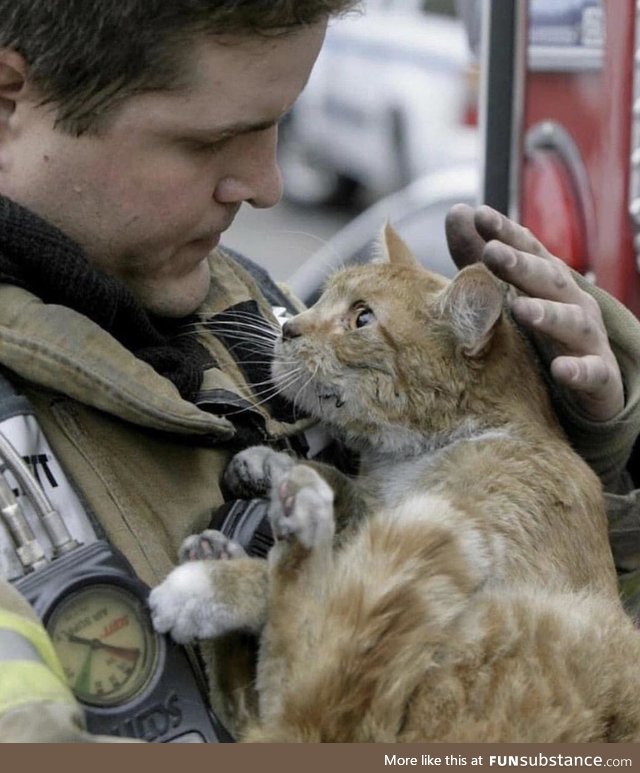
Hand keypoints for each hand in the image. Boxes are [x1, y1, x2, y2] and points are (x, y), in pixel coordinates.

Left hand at [445, 203, 623, 420]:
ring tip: (522, 309)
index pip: (529, 251)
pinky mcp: (599, 378)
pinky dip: (579, 371)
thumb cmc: (541, 334)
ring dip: (549, 314)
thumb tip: (458, 211)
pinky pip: (593, 374)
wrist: (586, 388)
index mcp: (548, 284)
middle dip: (522, 265)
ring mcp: (588, 340)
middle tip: (492, 253)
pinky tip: (560, 370)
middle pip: (549, 280)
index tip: (480, 215)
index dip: (507, 233)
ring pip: (572, 323)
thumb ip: (478, 257)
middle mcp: (572, 304)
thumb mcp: (508, 293)